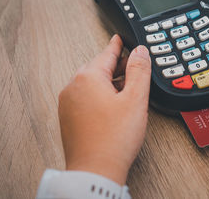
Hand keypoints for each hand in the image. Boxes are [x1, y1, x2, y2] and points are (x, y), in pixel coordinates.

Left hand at [58, 35, 150, 183]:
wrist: (95, 170)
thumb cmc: (114, 139)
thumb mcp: (135, 99)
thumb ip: (139, 71)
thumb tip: (140, 51)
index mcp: (88, 78)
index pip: (107, 53)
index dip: (118, 45)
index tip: (119, 37)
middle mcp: (73, 87)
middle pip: (98, 68)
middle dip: (116, 67)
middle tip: (133, 67)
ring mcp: (68, 103)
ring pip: (92, 83)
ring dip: (109, 83)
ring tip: (127, 91)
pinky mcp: (69, 117)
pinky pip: (85, 97)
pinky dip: (100, 95)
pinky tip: (113, 106)